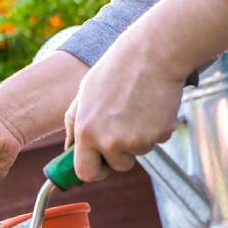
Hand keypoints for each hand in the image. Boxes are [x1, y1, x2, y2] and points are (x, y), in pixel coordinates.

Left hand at [65, 0, 227, 181]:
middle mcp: (108, 141)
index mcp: (85, 131)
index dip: (94, 171)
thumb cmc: (115, 72)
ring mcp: (135, 141)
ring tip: (135, 108)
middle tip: (123, 130)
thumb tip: (69, 151)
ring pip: (137, 153)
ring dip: (138, 138)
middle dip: (119, 156)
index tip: (99, 166)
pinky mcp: (158, 135)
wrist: (152, 54)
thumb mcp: (83, 96)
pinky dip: (154, 129)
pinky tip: (150, 106)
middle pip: (116, 167)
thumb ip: (74, 126)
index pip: (85, 172)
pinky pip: (155, 141)